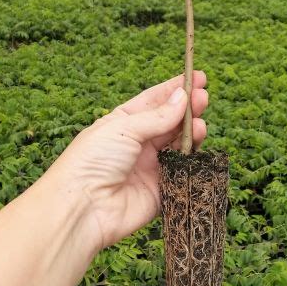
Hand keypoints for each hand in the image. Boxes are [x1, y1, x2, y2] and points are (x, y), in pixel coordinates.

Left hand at [48, 71, 207, 250]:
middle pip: (169, 122)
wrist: (82, 208)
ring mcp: (149, 167)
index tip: (197, 77)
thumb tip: (183, 97)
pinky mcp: (160, 191)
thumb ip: (157, 116)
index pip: (153, 101)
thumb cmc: (93, 160)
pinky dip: (192, 159)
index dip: (175, 89)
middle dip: (188, 109)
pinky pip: (182, 172)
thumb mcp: (123, 128)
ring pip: (178, 145)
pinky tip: (197, 146)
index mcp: (122, 123)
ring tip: (199, 125)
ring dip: (191, 132)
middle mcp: (137, 144)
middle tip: (204, 97)